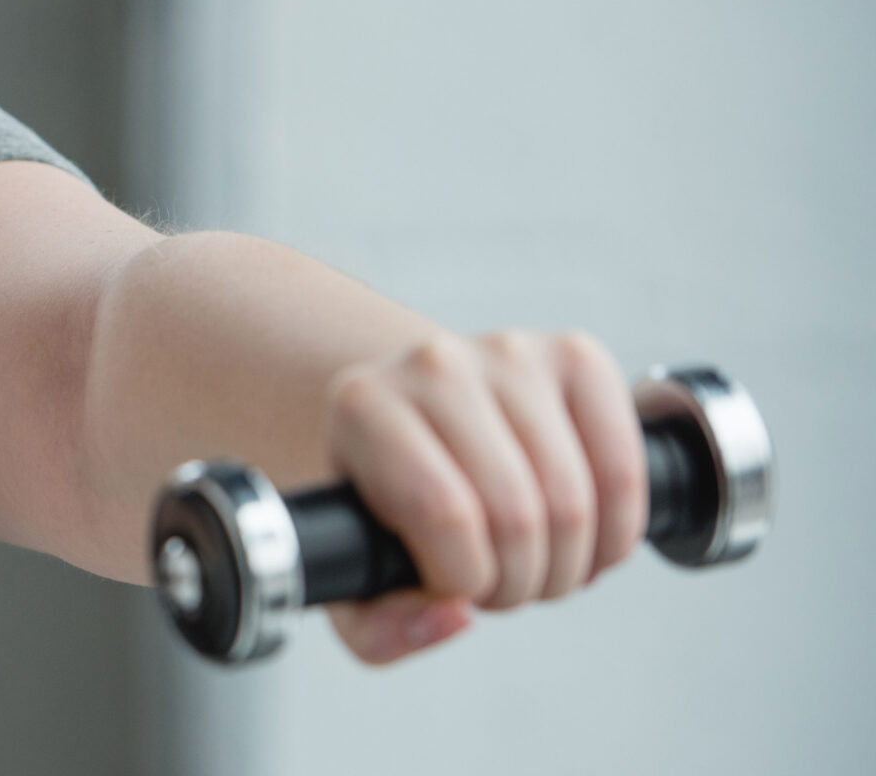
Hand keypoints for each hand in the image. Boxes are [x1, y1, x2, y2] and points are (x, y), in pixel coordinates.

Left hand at [320, 330, 647, 662]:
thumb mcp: (353, 574)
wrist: (418, 419)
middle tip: (501, 586)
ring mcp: (510, 352)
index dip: (466, 579)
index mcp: (362, 405)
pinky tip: (586, 541)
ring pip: (575, 502)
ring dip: (568, 568)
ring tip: (537, 566)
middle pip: (517, 514)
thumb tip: (454, 618)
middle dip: (519, 584)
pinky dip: (618, 532)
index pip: (444, 513)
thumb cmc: (384, 503)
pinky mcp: (576, 356)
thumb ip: (380, 627)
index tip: (456, 586)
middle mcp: (433, 363)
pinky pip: (625, 469)